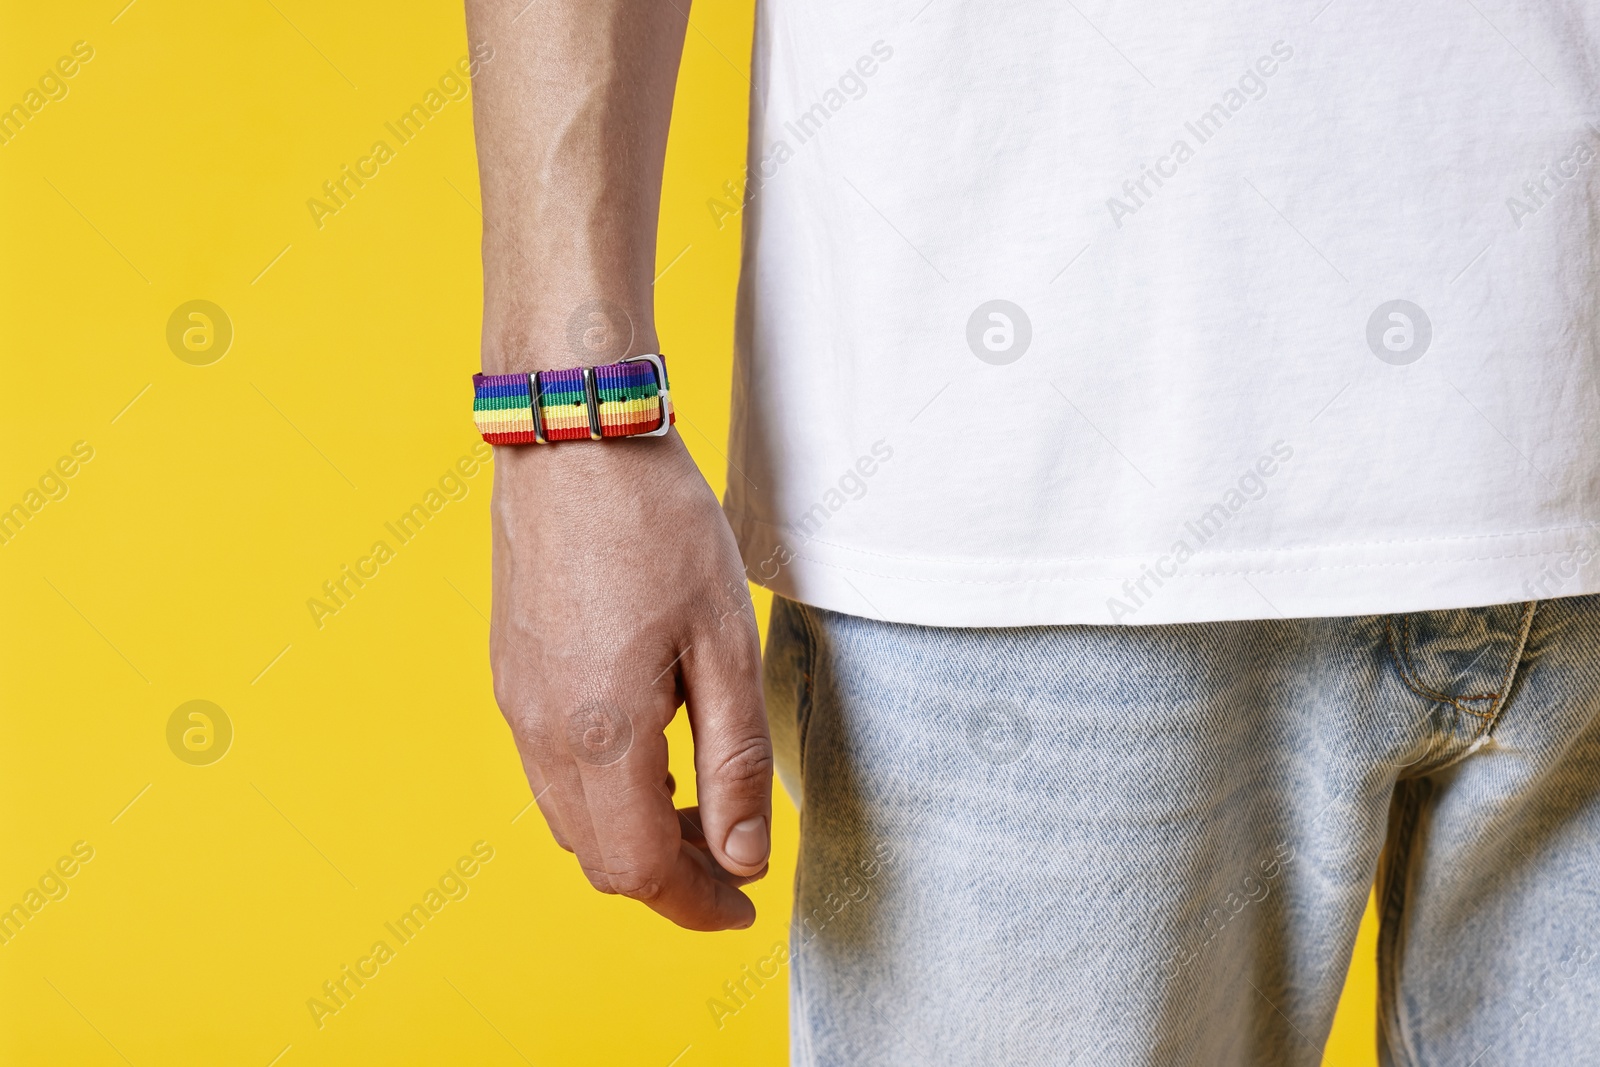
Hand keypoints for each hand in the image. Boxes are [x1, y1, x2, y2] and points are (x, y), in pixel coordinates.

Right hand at [489, 431, 771, 929]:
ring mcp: (515, 701)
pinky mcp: (510, 672)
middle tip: (735, 855)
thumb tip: (745, 855)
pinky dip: (603, 792)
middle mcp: (540, 731)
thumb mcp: (725, 643)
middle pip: (597, 856)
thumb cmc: (658, 526)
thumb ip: (733, 761)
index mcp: (598, 733)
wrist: (575, 439)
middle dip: (669, 876)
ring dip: (633, 835)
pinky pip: (550, 768)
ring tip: (701, 807)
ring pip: (569, 817)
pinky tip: (652, 753)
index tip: (746, 905)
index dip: (696, 904)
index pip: (638, 869)